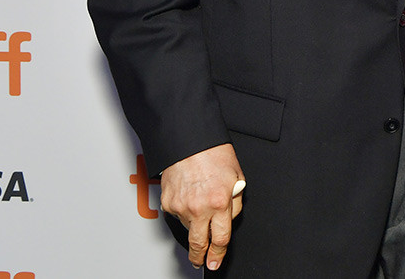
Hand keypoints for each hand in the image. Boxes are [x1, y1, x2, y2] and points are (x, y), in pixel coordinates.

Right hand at [159, 143, 244, 270]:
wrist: (189, 141)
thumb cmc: (214, 154)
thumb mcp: (237, 177)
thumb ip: (235, 202)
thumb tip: (230, 219)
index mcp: (221, 201)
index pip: (221, 238)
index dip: (218, 254)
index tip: (216, 262)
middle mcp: (200, 207)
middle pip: (199, 243)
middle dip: (200, 257)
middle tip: (200, 262)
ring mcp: (181, 206)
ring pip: (189, 227)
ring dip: (195, 224)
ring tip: (200, 204)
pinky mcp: (167, 203)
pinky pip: (178, 215)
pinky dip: (185, 211)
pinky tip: (190, 196)